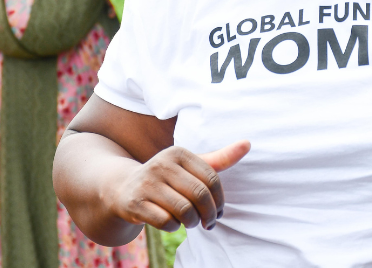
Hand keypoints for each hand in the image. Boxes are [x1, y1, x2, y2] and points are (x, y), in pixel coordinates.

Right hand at [106, 140, 249, 232]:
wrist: (123, 188)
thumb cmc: (167, 178)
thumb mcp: (191, 166)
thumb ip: (219, 159)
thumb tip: (248, 143)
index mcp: (178, 152)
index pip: (212, 178)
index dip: (220, 199)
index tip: (220, 211)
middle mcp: (161, 164)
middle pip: (200, 195)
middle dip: (209, 214)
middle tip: (209, 222)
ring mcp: (146, 183)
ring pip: (184, 210)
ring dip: (192, 222)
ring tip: (192, 222)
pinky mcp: (135, 203)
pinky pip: (166, 221)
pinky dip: (173, 227)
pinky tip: (172, 223)